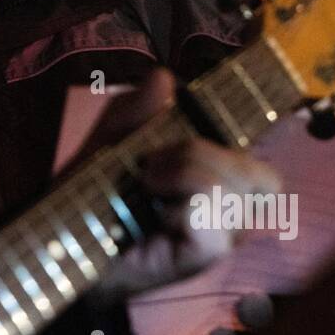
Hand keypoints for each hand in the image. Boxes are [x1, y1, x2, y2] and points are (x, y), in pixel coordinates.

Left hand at [73, 69, 281, 298]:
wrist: (66, 235)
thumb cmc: (98, 188)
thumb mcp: (114, 134)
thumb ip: (138, 106)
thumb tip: (164, 77)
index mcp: (224, 184)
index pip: (268, 172)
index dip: (245, 145)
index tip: (192, 139)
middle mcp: (232, 216)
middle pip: (260, 175)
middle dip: (200, 152)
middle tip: (152, 165)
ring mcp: (220, 239)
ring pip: (230, 188)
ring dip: (182, 173)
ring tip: (148, 185)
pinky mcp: (201, 256)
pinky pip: (210, 217)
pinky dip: (179, 204)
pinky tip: (155, 211)